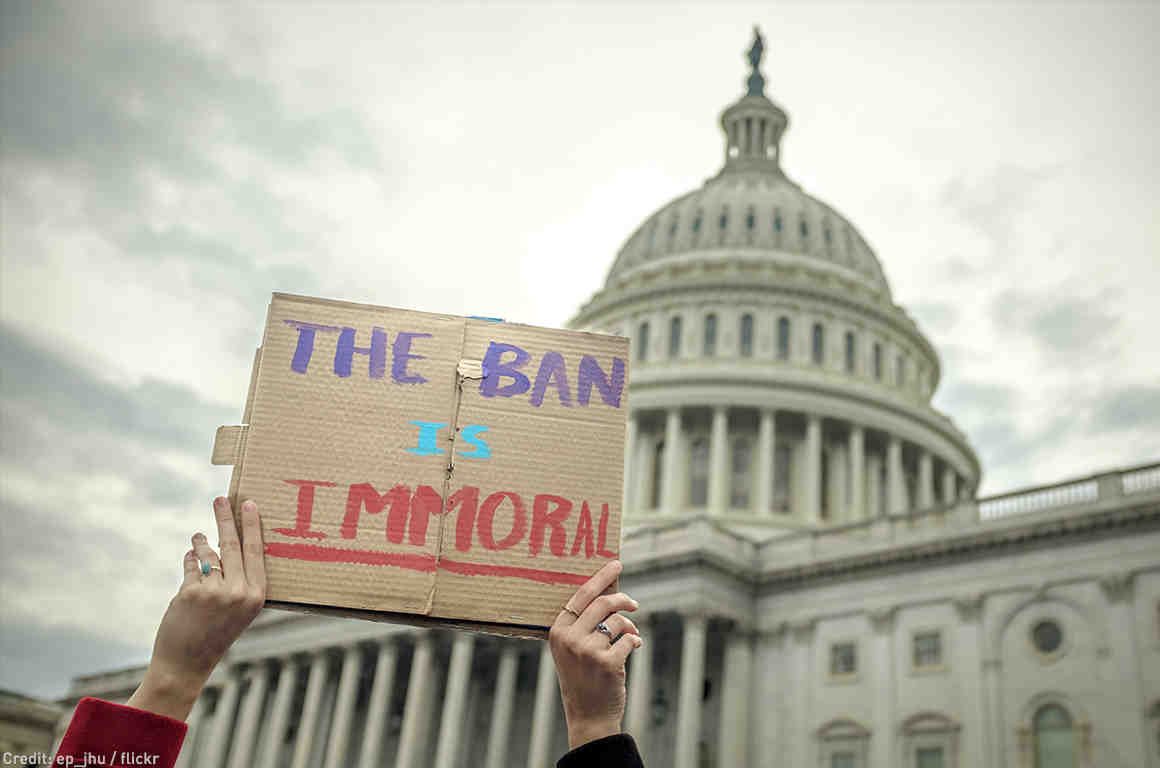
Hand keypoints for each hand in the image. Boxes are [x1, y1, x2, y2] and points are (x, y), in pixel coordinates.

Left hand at [126, 497, 265, 720]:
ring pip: (208, 553)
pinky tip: (191, 558)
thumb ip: (238, 580)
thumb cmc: (215, 633)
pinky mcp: (191, 592)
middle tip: (220, 499)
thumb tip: (224, 543)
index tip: (250, 504)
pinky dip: (190, 559)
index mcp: (257, 595)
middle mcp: (239, 592)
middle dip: (225, 518)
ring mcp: (215, 592)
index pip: (256, 551)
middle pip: (232, 544)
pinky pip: (191, 564)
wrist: (187, 663)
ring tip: (198, 537)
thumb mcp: (239, 609)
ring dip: (201, 542)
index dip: (252, 525)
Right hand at [548, 560, 642, 749]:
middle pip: (603, 603)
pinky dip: (635, 642)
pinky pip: (630, 639)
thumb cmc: (583, 678)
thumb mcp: (571, 649)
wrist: (588, 716)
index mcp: (558, 631)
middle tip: (634, 603)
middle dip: (623, 599)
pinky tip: (634, 648)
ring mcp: (588, 651)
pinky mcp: (607, 662)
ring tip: (631, 637)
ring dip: (630, 627)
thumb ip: (582, 624)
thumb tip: (610, 592)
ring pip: (619, 622)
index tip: (615, 565)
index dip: (600, 577)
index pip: (581, 595)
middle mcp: (570, 638)